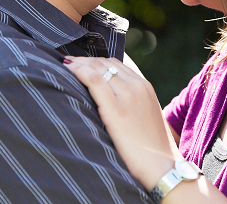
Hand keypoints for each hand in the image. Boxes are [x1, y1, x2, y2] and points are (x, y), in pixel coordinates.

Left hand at [64, 56, 178, 190]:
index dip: (95, 61)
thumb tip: (109, 101)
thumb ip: (131, 103)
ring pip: (98, 67)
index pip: (115, 64)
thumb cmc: (150, 148)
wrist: (162, 166)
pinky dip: (78, 71)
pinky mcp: (116, 109)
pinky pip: (94, 80)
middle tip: (68, 63)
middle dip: (84, 60)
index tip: (80, 64)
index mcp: (145, 86)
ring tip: (65, 66)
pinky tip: (67, 70)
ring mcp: (128, 95)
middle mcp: (138, 86)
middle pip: (105, 63)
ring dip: (79, 63)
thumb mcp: (145, 116)